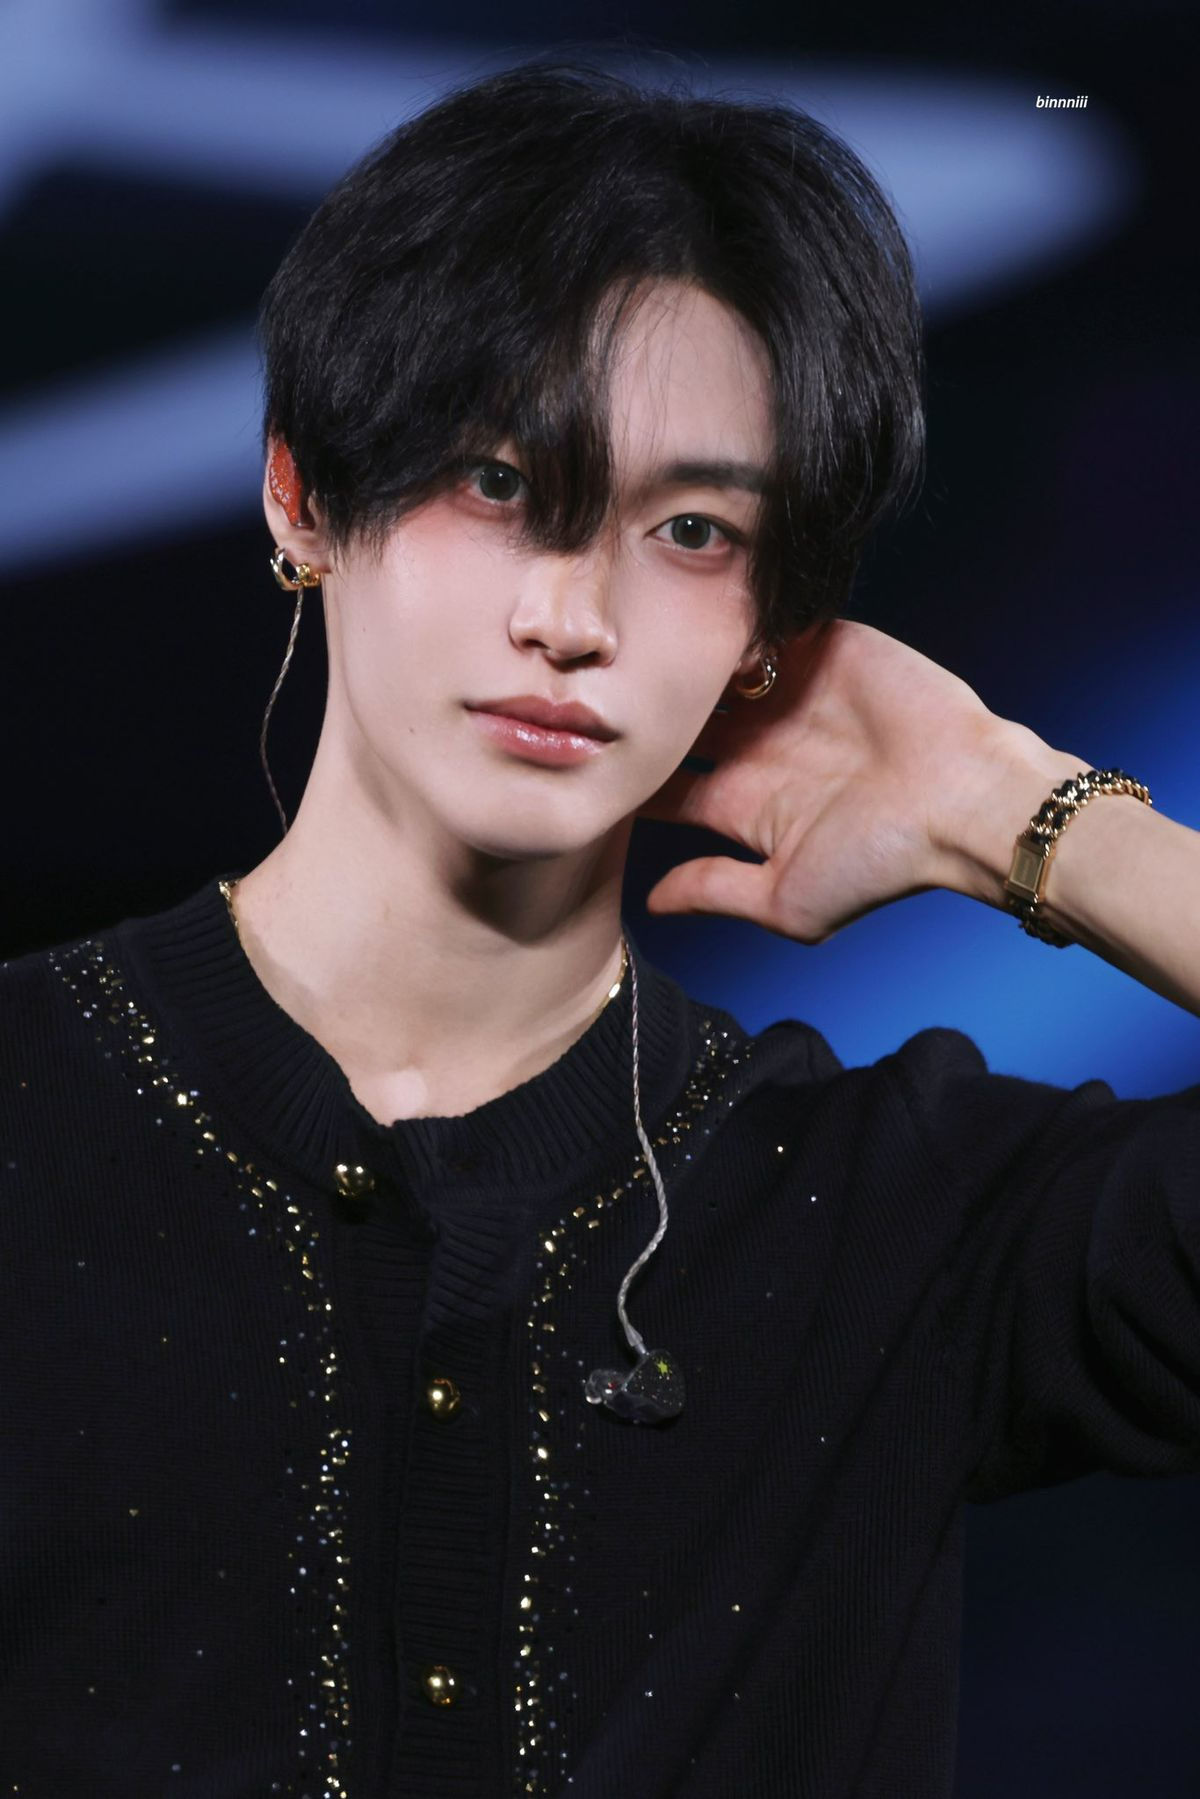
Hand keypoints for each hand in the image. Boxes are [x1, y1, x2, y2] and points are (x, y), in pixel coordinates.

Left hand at [638, 616, 1050, 942]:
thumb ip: (713, 891)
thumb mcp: (785, 900)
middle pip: (677, 717)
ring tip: (644, 645)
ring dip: (682, 655)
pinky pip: (763, 621)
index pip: (663, 784)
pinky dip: (735, 616)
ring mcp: (786, 692)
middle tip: (602, 692)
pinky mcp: (821, 647)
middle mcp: (756, 743)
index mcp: (740, 801)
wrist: (963, 803)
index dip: (627, 773)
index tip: (587, 761)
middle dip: (643, 705)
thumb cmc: (883, 865)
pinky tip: (701, 616)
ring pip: (711, 664)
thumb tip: (648, 903)